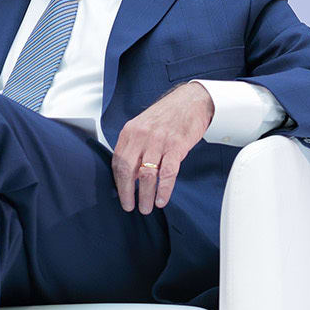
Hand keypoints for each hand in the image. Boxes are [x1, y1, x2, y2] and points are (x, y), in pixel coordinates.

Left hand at [110, 82, 213, 212]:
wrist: (191, 101)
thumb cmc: (167, 115)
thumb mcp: (143, 126)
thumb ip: (135, 146)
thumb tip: (131, 173)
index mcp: (130, 131)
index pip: (118, 161)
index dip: (118, 181)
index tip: (121, 194)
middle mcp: (141, 136)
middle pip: (128, 169)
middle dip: (127, 192)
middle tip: (129, 207)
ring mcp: (159, 141)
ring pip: (147, 174)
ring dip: (146, 195)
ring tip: (146, 208)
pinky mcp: (176, 146)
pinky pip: (168, 173)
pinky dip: (164, 189)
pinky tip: (162, 200)